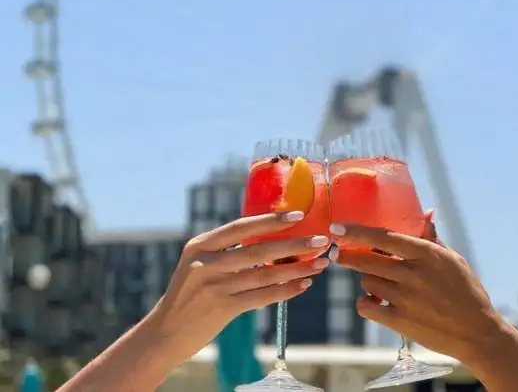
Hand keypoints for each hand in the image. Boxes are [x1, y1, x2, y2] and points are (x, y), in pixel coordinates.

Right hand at [146, 211, 330, 364]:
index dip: (270, 221)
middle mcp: (205, 263)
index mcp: (200, 245)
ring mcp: (214, 286)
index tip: (298, 216)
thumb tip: (271, 240)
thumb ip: (226, 252)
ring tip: (320, 263)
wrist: (165, 333)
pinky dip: (285, 291)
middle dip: (294, 245)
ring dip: (297, 269)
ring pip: (265, 274)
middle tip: (321, 240)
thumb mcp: (199, 265)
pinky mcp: (222, 308)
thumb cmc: (190, 295)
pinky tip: (303, 285)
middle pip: (259, 250)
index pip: (241, 227)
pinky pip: (262, 297)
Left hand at [330, 211, 502, 362]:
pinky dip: (365, 303)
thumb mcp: (453, 259)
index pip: (383, 237)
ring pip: (367, 281)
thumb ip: (432, 237)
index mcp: (426, 254)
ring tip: (378, 282)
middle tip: (339, 255)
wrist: (477, 333)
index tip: (336, 227)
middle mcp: (413, 274)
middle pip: (367, 260)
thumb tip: (427, 212)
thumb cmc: (466, 291)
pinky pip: (366, 307)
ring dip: (367, 280)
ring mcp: (405, 298)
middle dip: (347, 256)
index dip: (356, 232)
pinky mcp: (400, 321)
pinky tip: (375, 302)